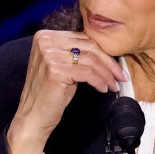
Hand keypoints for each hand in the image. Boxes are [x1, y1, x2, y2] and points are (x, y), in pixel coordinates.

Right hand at [7, 30, 125, 153]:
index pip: (82, 38)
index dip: (103, 52)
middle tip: (122, 76)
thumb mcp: (61, 66)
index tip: (116, 65)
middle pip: (88, 47)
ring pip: (90, 60)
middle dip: (109, 62)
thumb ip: (74, 52)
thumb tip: (104, 50)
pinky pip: (87, 73)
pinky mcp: (55, 70)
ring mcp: (49, 55)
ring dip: (107, 74)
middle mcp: (45, 42)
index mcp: (45, 36)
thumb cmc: (49, 94)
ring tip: (114, 84)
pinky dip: (99, 81)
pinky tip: (104, 89)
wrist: (32, 116)